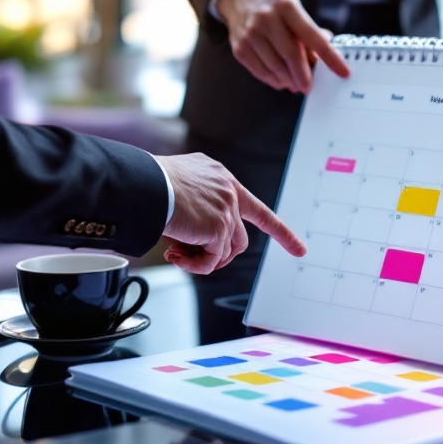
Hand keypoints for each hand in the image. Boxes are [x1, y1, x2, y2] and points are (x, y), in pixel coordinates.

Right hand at [156, 153, 305, 273]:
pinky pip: (212, 260)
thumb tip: (196, 242)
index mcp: (221, 178)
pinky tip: (176, 257)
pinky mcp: (218, 227)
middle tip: (187, 256)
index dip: (279, 231)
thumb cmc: (149, 184)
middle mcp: (229, 191)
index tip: (300, 249)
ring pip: (226, 251)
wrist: (142, 183)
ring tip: (176, 254)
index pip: (256, 208)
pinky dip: (195, 265)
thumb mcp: (180, 187)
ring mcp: (227, 209)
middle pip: (240, 238)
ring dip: (202, 260)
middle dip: (220, 255)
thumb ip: (197, 207)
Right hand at [216, 0, 350, 92]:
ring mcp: (250, 34)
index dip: (330, 57)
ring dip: (290, 80)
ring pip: (275, 67)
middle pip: (291, 55)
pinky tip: (282, 80)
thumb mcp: (294, 8)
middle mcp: (266, 19)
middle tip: (310, 87)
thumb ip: (311, 31)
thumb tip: (325, 58)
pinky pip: (261, 72)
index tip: (343, 72)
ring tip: (296, 83)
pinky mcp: (240, 48)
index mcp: (286, 7)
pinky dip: (275, 80)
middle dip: (304, 76)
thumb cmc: (274, 6)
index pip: (313, 36)